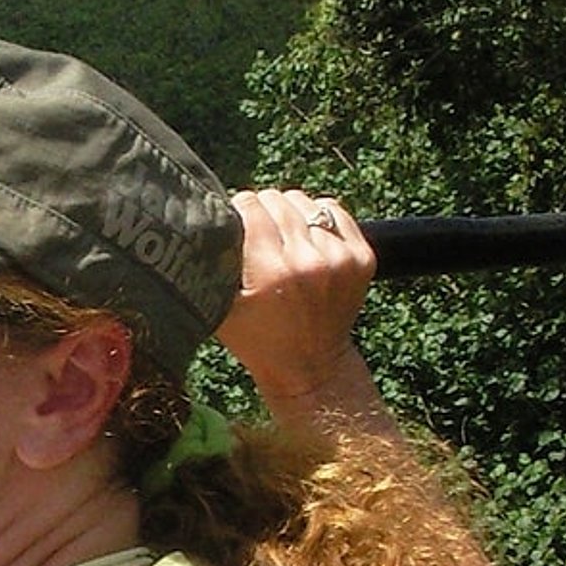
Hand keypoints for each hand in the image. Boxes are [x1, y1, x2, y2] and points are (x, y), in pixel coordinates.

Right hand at [217, 189, 376, 410]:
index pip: (250, 206)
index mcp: (271, 272)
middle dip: (261, 210)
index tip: (231, 221)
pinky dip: (317, 217)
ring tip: (281, 236)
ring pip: (305, 202)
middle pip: (277, 200)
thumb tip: (203, 227)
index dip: (236, 209)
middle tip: (255, 232)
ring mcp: (339, 257)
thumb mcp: (220, 310)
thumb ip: (211, 269)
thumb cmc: (258, 341)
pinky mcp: (361, 257)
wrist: (311, 366)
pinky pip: (334, 211)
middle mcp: (308, 260)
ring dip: (289, 213)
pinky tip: (306, 237)